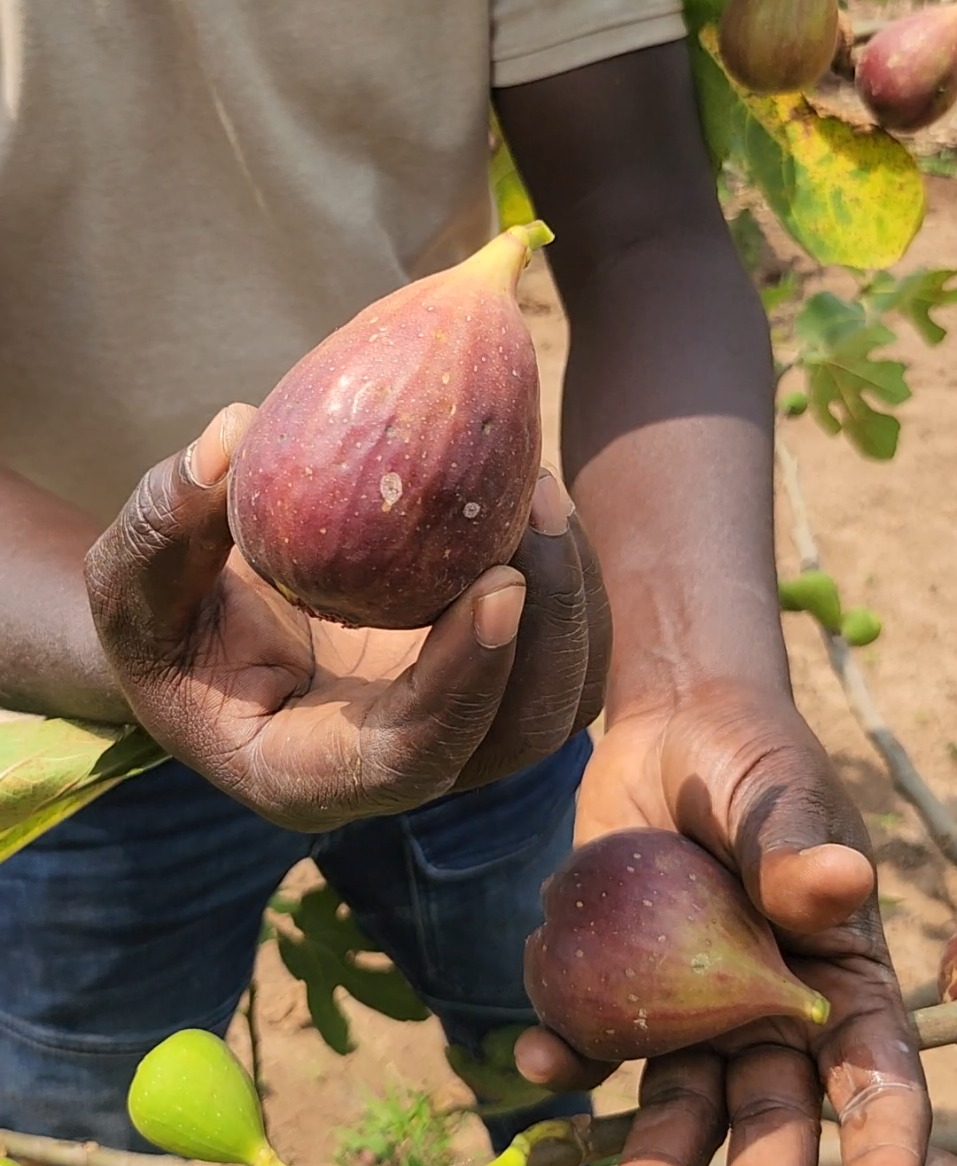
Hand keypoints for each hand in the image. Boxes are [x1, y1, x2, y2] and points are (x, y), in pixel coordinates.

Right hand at [84, 404, 610, 829]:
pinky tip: (533, 498)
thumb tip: (233, 432)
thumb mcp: (132, 582)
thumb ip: (163, 525)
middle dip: (548, 628)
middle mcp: (399, 769)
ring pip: (556, 698)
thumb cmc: (165, 621)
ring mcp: (451, 729)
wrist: (209, 634)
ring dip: (572, 599)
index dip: (463, 683)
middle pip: (515, 736)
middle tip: (536, 505)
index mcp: (311, 776)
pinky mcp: (481, 682)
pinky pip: (557, 652)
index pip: (411, 760)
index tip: (498, 584)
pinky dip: (565, 582)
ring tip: (541, 488)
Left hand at [516, 681, 932, 1165]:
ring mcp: (691, 999)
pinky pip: (600, 1036)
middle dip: (761, 1162)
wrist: (670, 724)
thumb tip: (847, 879)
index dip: (882, 1131)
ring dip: (657, 1148)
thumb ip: (796, 849)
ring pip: (682, 1096)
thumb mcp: (780, 794)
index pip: (872, 1068)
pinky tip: (538, 1056)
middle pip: (771, 1106)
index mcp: (834, 974)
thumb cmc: (749, 758)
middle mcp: (766, 1004)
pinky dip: (571, 1052)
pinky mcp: (623, 977)